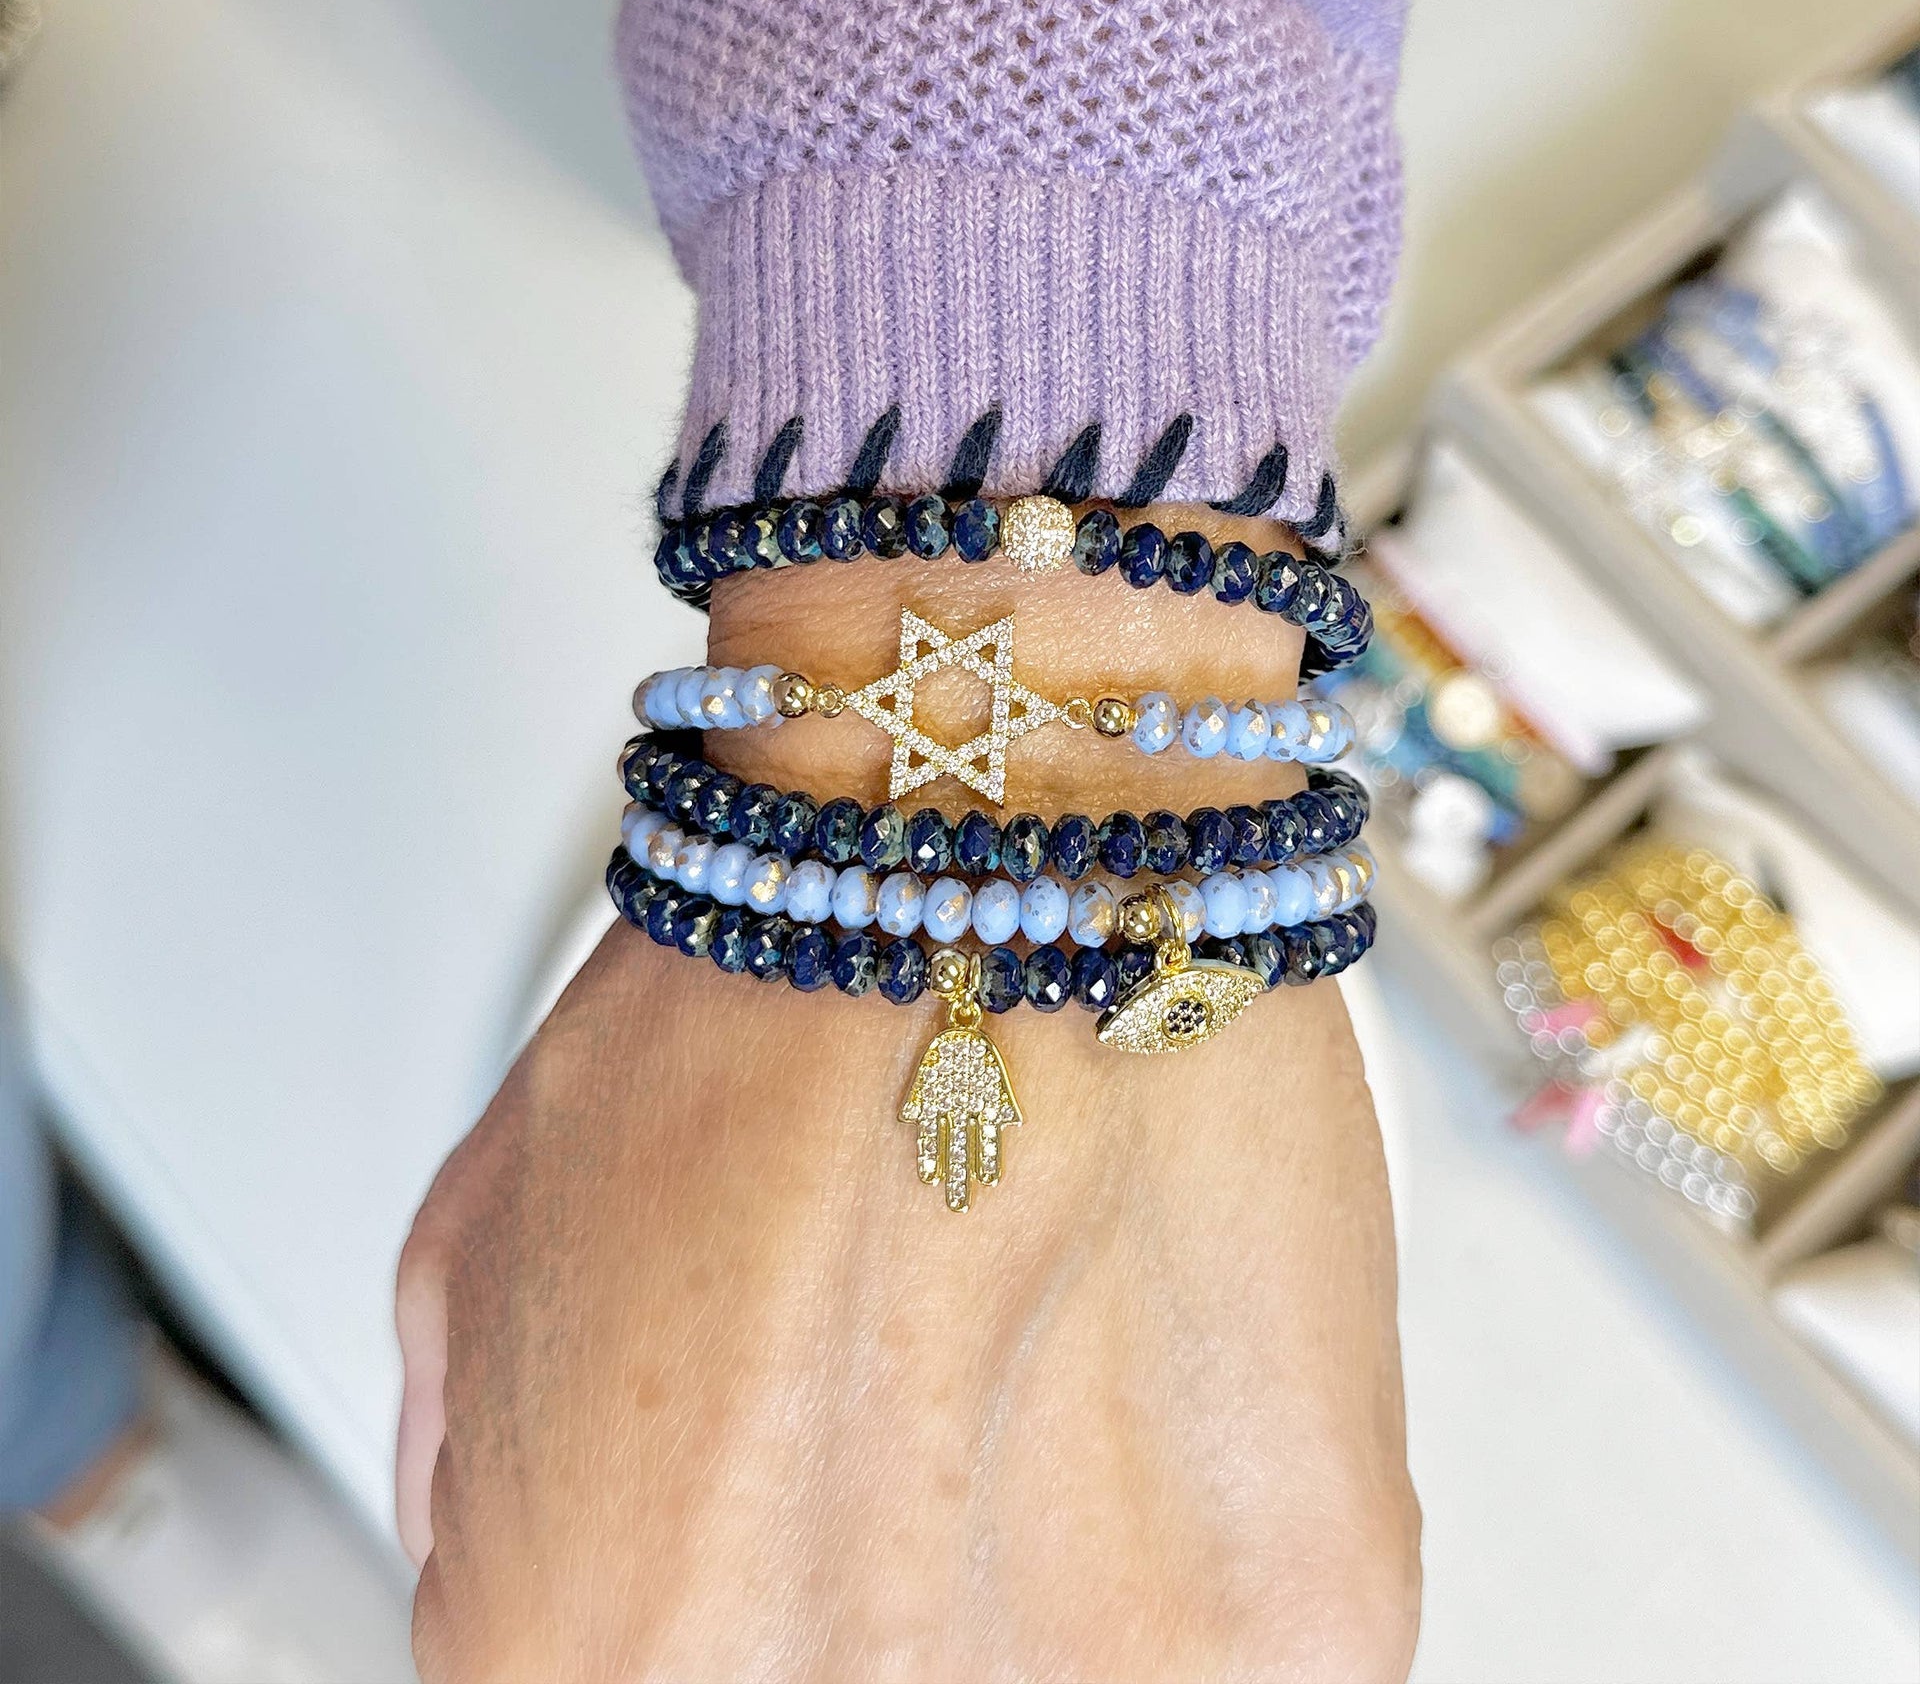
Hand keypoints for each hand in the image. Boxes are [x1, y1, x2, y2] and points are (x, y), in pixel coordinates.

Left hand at [398, 514, 1420, 1681]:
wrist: (1006, 831)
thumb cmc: (761, 1005)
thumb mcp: (481, 1258)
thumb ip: (493, 1495)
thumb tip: (577, 1589)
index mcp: (609, 1649)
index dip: (718, 1627)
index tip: (779, 1573)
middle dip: (874, 1611)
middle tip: (898, 1445)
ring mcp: (1112, 1683)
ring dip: (1034, 1587)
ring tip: (1015, 1381)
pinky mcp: (1314, 1611)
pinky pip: (1224, 1648)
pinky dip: (1181, 1539)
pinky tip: (1125, 1358)